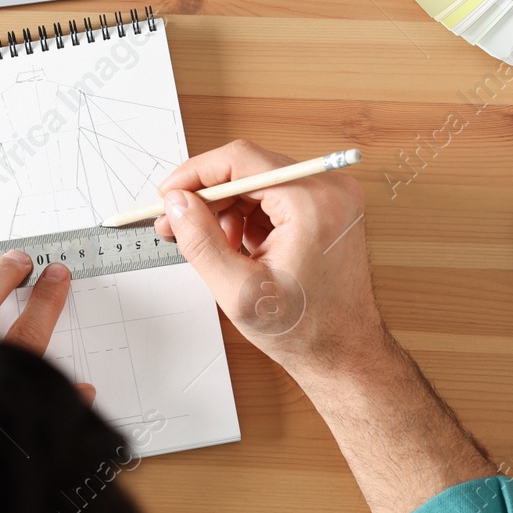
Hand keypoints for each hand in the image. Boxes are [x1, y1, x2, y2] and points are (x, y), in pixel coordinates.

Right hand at [153, 140, 382, 379]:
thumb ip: (200, 240)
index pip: (242, 161)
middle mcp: (329, 190)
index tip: (168, 194)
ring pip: (258, 182)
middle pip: (249, 169)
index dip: (197, 174)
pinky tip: (236, 246)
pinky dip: (248, 216)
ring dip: (227, 209)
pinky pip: (274, 196)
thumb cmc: (304, 328)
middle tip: (174, 221)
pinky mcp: (326, 208)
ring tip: (211, 246)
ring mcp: (331, 198)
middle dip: (208, 196)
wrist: (344, 352)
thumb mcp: (238, 289)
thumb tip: (175, 203)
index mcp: (312, 203)